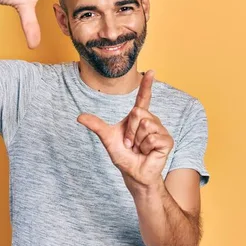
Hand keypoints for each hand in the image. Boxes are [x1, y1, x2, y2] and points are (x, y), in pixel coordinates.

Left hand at [77, 71, 174, 190]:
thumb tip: (79, 116)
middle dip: (130, 131)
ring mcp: (160, 130)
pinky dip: (145, 147)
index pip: (143, 98)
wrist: (133, 173)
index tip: (151, 71)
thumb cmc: (123, 156)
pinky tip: (147, 153)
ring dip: (137, 141)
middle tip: (130, 144)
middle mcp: (151, 121)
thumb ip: (96, 125)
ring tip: (138, 148)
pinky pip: (153, 138)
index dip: (147, 85)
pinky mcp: (167, 141)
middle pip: (138, 113)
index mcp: (139, 117)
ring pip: (145, 126)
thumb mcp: (107, 138)